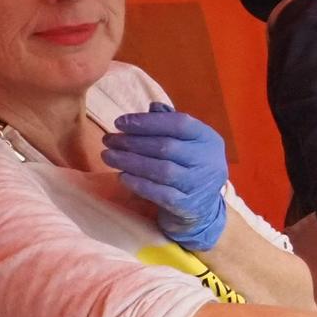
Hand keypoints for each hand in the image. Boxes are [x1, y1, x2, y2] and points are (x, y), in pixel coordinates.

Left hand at [101, 104, 229, 250]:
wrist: (203, 208)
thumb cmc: (190, 166)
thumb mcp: (188, 142)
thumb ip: (171, 123)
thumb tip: (152, 107)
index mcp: (208, 139)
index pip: (180, 124)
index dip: (148, 122)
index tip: (120, 122)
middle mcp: (208, 161)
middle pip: (166, 147)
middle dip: (132, 142)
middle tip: (108, 140)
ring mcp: (199, 184)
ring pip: (161, 170)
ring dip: (130, 162)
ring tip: (108, 156)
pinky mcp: (186, 205)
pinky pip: (159, 194)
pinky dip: (138, 184)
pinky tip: (122, 176)